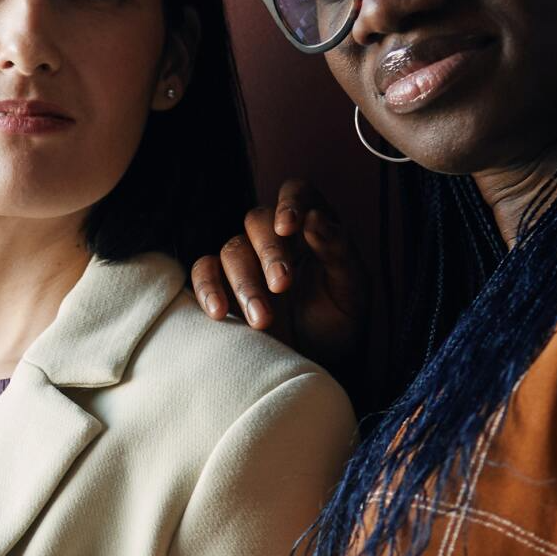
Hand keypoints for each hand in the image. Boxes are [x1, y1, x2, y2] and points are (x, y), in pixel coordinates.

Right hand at [189, 178, 365, 368]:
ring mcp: (246, 259)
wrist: (314, 363)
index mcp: (312, 227)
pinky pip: (203, 272)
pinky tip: (220, 312)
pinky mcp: (221, 283)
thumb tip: (314, 217)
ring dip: (246, 283)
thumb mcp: (352, 290)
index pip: (297, 192)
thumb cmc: (337, 322)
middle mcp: (275, 237)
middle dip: (269, 253)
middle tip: (282, 286)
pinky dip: (207, 288)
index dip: (289, 201)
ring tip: (263, 321)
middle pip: (258, 220)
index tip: (288, 226)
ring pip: (232, 248)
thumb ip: (338, 251)